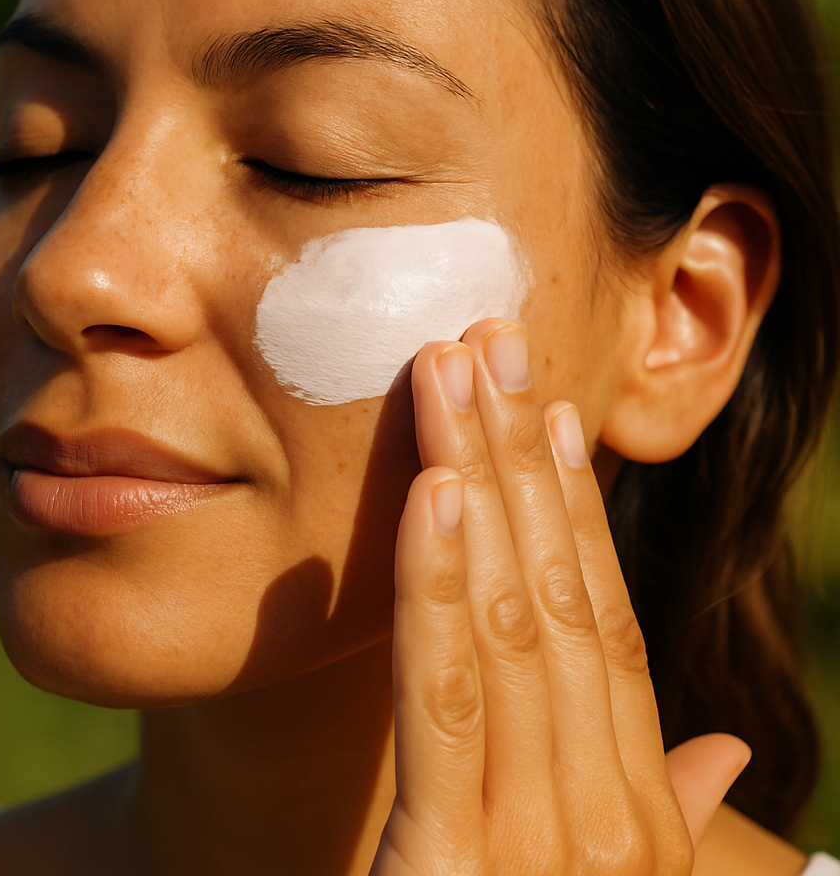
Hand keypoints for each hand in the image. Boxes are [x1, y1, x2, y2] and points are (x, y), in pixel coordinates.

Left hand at [371, 320, 749, 875]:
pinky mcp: (447, 869)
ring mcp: (535, 843)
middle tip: (497, 339)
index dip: (577, 506)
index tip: (550, 409)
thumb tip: (724, 742)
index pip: (603, 618)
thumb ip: (662, 807)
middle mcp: (601, 812)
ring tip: (461, 374)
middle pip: (557, 594)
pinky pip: (446, 700)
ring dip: (484, 483)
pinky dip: (441, 588)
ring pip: (509, 622)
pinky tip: (439, 492)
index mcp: (632, 808)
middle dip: (525, 458)